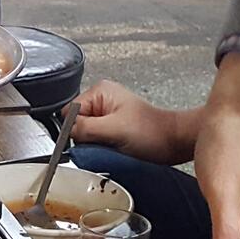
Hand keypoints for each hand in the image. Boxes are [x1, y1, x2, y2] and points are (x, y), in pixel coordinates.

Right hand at [68, 80, 195, 165]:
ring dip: (96, 144)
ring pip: (85, 133)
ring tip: (114, 145)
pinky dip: (102, 147)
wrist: (173, 141)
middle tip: (105, 143)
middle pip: (76, 123)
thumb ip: (86, 128)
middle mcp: (101, 99)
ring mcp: (107, 113)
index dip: (75, 129)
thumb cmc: (153, 132)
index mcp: (99, 91)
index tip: (89, 140)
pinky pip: (96, 139)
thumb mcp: (114, 129)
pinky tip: (115, 147)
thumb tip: (66, 131)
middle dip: (87, 138)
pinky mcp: (112, 126)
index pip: (69, 112)